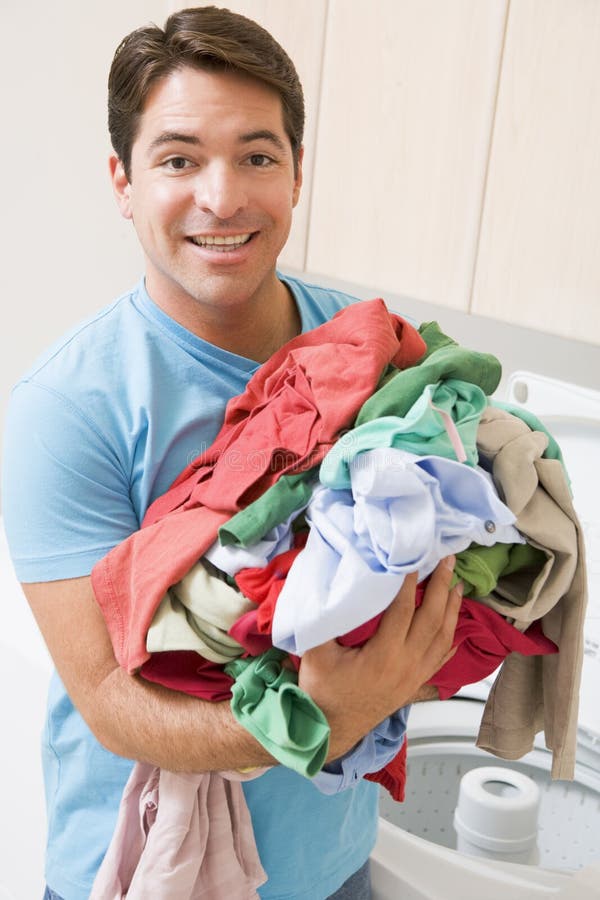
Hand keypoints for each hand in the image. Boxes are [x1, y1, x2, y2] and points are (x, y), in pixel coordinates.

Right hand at [298, 556, 462, 759]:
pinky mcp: (415, 684)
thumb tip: (328, 588)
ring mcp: (414, 676)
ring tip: (456, 585)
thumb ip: (323, 620)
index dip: (408, 582)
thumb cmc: (323, 691)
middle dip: (441, 586)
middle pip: (431, 619)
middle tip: (447, 561)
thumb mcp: (315, 653)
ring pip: (442, 638)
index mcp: (383, 655)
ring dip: (452, 609)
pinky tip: (456, 629)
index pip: (403, 609)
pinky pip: (440, 659)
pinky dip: (451, 641)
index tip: (412, 559)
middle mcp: (406, 665)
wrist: (331, 729)